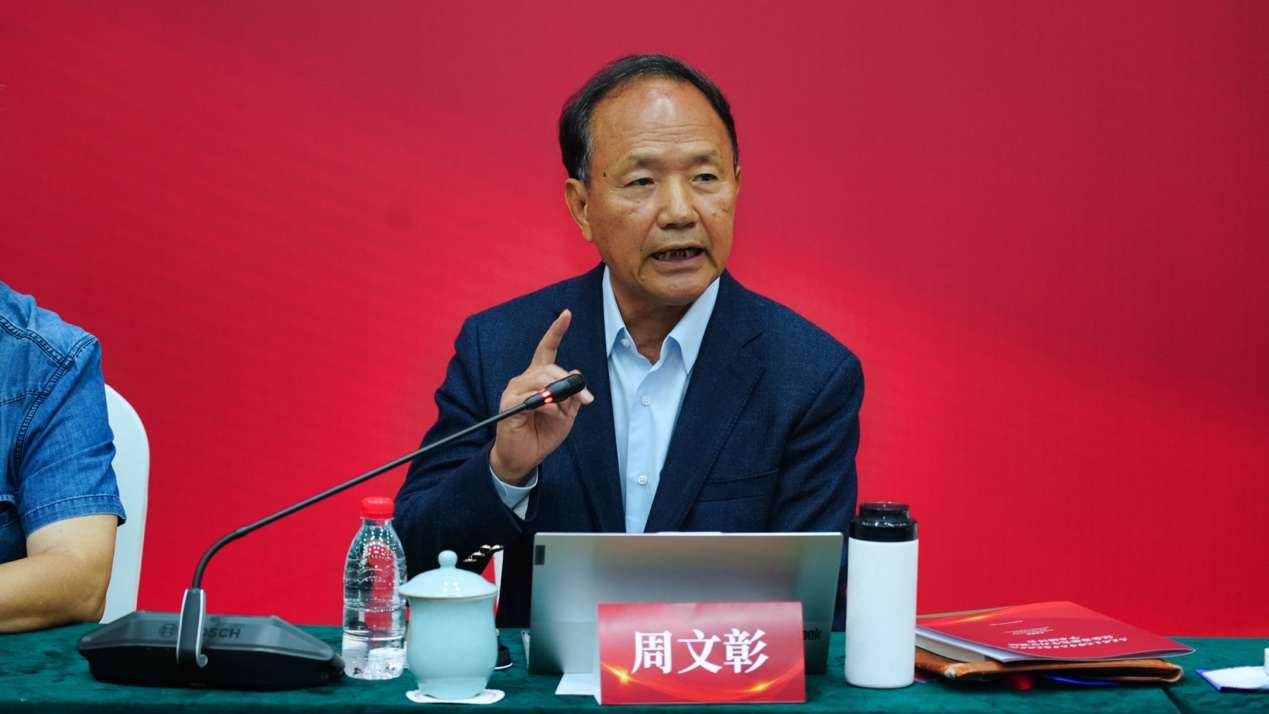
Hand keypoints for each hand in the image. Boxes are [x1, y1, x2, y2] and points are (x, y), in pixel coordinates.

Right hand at [489, 309, 593, 483]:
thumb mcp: (567, 414)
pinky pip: (535, 399)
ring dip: (561, 398)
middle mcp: (524, 379)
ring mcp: (514, 391)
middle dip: (571, 383)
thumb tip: (576, 375)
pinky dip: (550, 408)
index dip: (556, 331)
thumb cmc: (543, 433)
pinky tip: (553, 416)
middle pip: (550, 368)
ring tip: (563, 413)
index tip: (567, 314)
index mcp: (538, 377)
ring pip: (542, 380)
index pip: (546, 349)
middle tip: (586, 400)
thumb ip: (573, 395)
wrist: (524, 458)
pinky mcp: (508, 405)